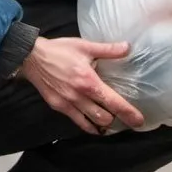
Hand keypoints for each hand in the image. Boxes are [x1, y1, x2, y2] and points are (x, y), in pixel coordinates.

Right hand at [20, 37, 144, 134]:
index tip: (139, 121)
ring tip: (109, 121)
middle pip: (104, 118)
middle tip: (124, 117)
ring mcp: (68, 104)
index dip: (128, 113)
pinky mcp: (58, 107)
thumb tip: (127, 47)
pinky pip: (77, 122)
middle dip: (116, 119)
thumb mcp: (85, 46)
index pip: (113, 102)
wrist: (32, 58)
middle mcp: (79, 97)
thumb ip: (107, 50)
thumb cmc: (60, 51)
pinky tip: (92, 122)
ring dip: (102, 124)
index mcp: (89, 82)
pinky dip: (87, 125)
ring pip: (91, 124)